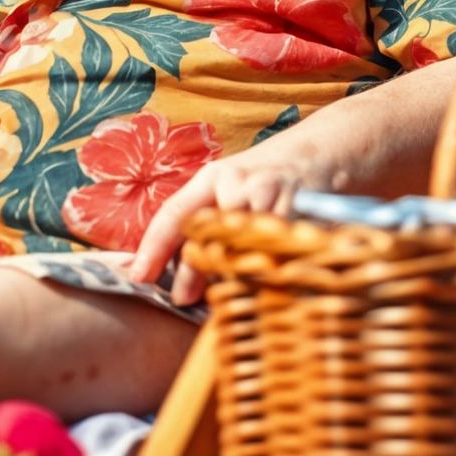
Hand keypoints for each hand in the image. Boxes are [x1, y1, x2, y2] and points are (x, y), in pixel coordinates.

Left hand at [128, 149, 310, 304]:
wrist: (318, 155)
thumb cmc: (265, 183)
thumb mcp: (229, 193)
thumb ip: (206, 229)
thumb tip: (176, 281)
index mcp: (212, 177)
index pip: (174, 213)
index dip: (152, 247)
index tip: (137, 276)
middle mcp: (236, 181)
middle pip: (204, 232)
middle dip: (191, 269)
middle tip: (183, 299)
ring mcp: (268, 193)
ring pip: (237, 242)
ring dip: (229, 273)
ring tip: (225, 294)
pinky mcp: (298, 208)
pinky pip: (274, 247)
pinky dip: (266, 269)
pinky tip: (263, 283)